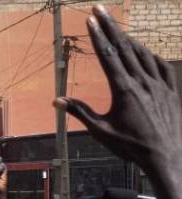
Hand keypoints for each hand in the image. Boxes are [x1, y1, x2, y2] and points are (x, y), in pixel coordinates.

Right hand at [56, 6, 181, 173]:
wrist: (166, 156)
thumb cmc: (130, 146)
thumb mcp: (101, 131)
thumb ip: (80, 112)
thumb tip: (56, 101)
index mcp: (124, 89)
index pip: (108, 55)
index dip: (98, 35)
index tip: (91, 19)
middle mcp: (143, 81)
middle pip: (124, 47)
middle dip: (111, 26)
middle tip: (100, 8)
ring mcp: (159, 84)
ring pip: (143, 53)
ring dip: (128, 38)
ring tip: (118, 28)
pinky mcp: (171, 91)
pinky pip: (161, 65)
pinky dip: (150, 55)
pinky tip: (145, 52)